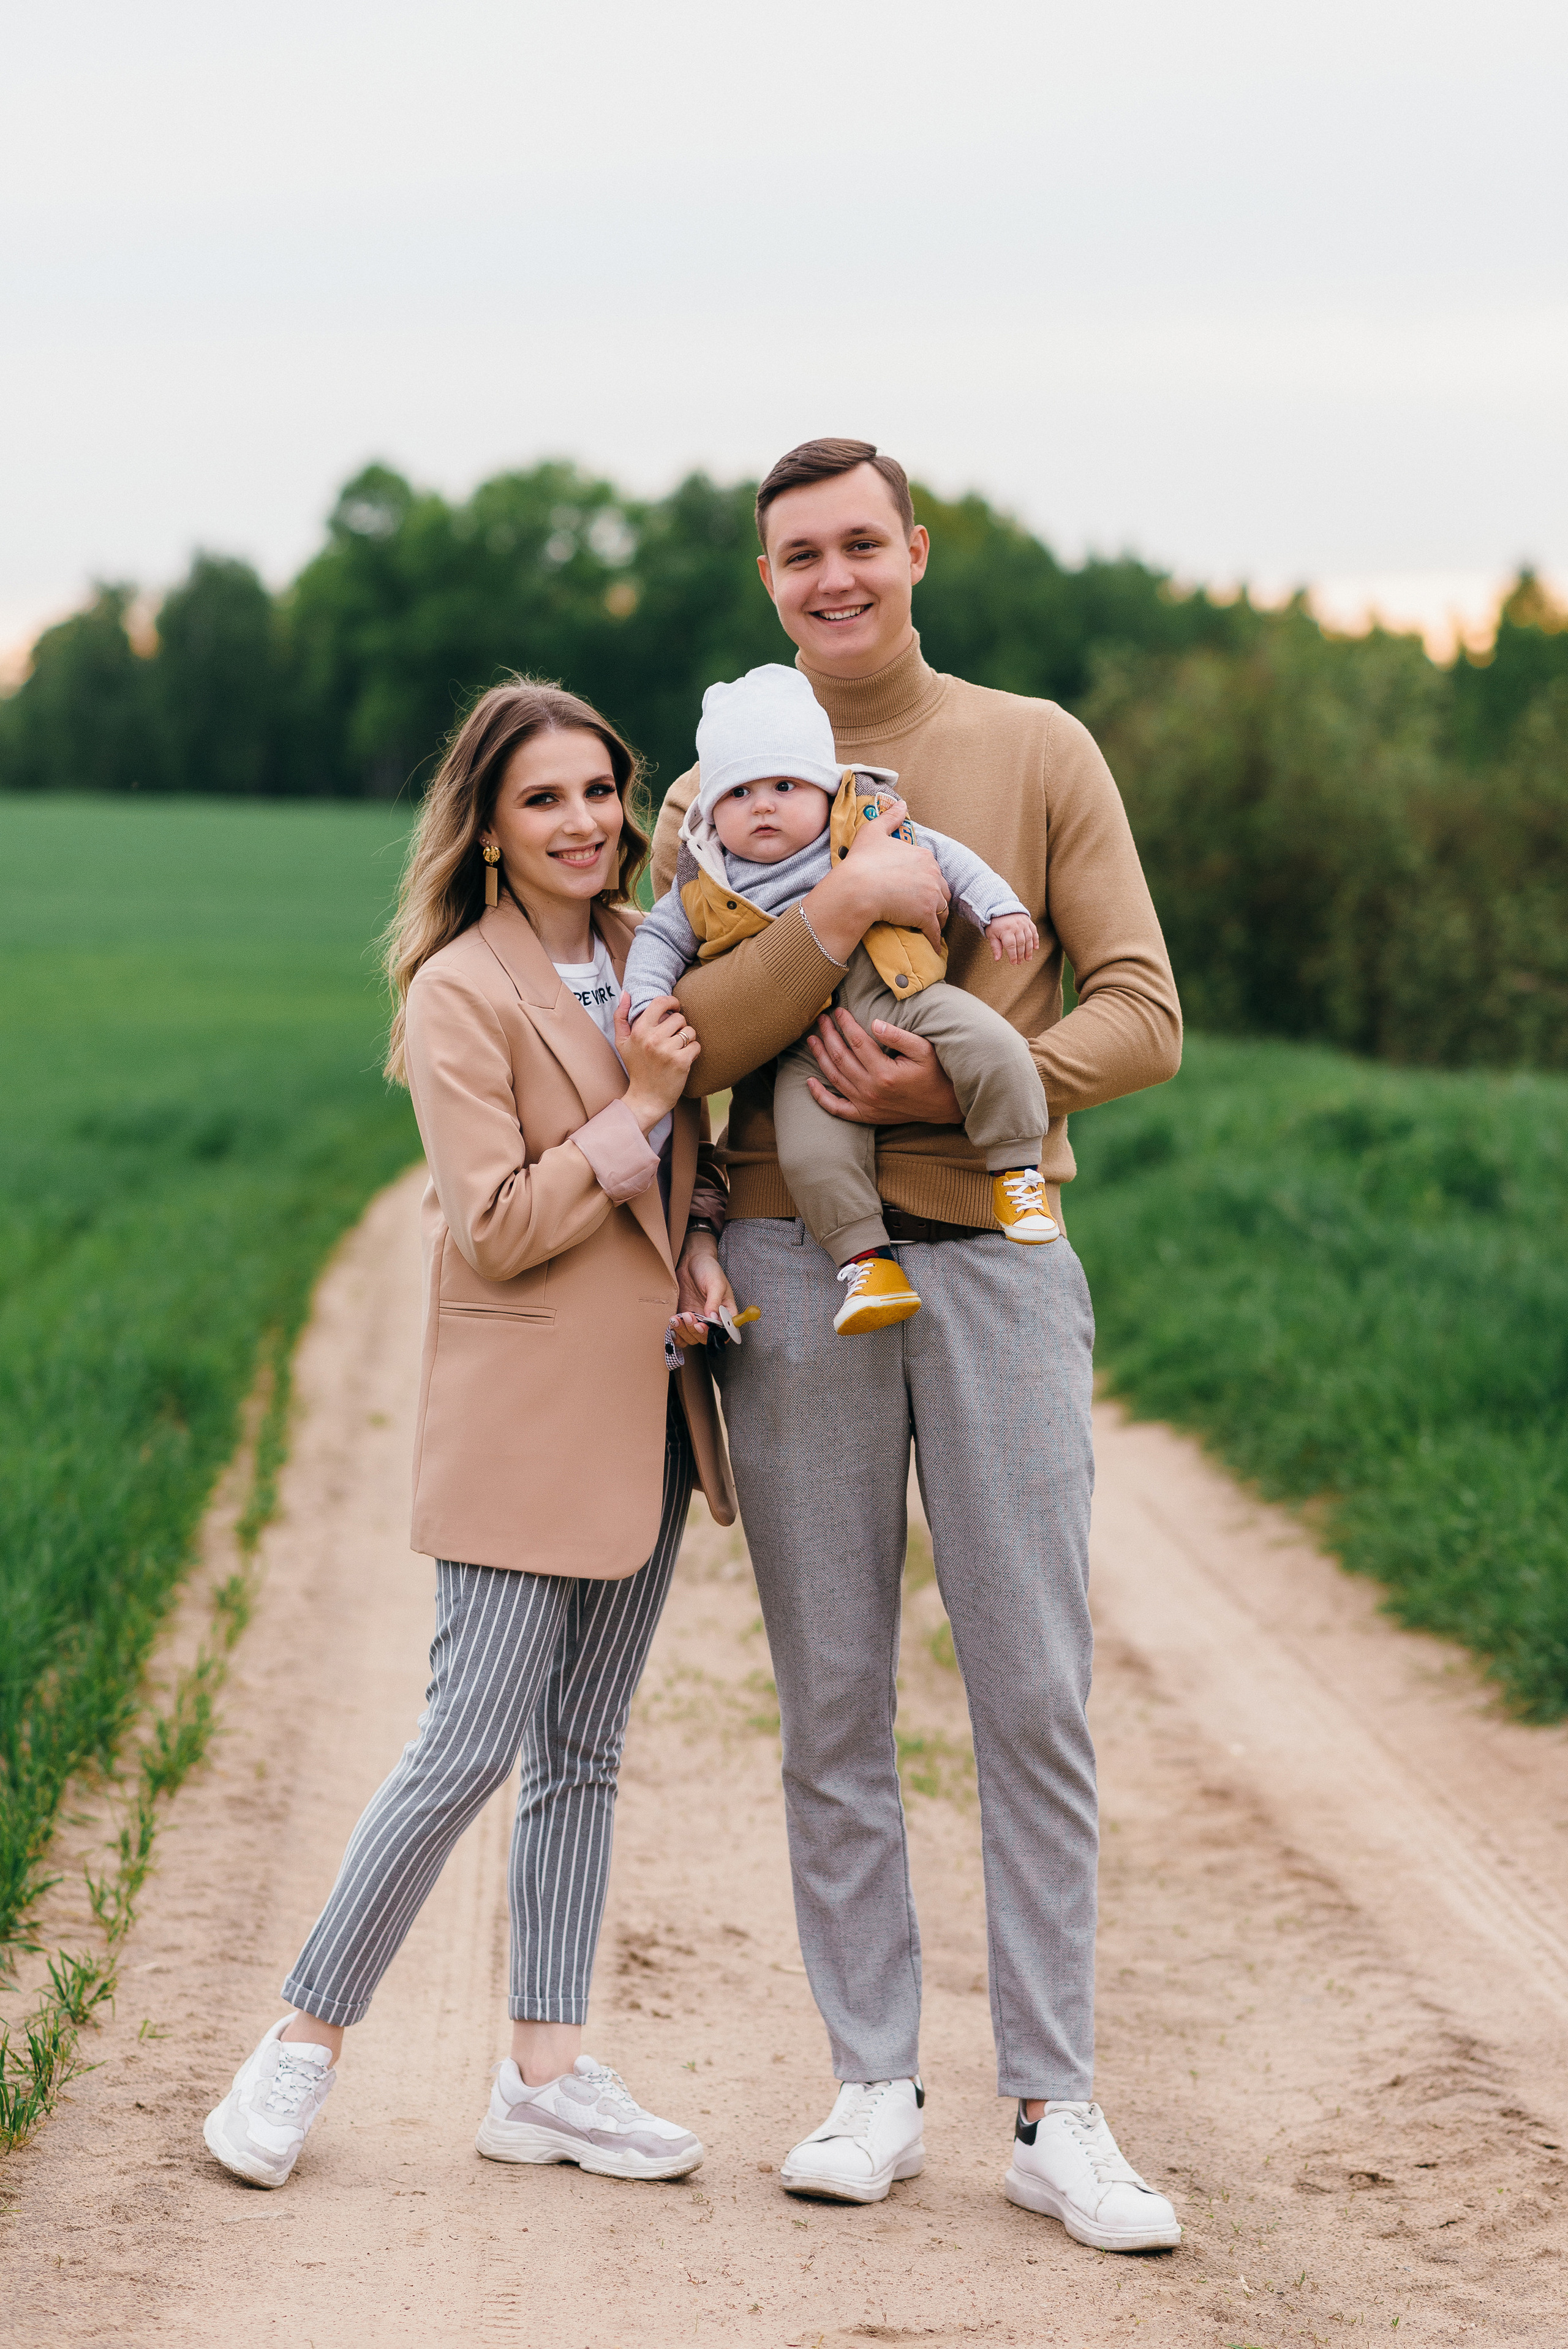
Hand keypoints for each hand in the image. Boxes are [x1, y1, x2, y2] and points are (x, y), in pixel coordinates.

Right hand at [616, 992, 698, 1131]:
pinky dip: (693, 1052)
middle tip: (673, 1039)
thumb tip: (625, 993)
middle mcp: (653, 1039)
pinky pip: (696, 1046)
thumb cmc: (636, 1068)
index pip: (660, 1003)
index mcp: (639, 1031)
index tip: (675, 1008)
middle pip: (679, 1018)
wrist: (646, 1098)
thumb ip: (621, 1016)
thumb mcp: (622, 1042)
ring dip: (688, 1039)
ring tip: (678, 1049)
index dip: (672, 1002)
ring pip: (690, 1031)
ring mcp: (667, 1051)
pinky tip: (684, 1059)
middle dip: (680, 1026)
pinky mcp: (681, 1062)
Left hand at [671, 1229, 735, 1346]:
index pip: (724, 1333)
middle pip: (706, 1338)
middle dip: (696, 1331)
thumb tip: (712, 1317)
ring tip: (678, 1317)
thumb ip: (714, 1301)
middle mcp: (712, 1320)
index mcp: (726, 1313)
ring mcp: (697, 1320)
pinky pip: (681, 1333)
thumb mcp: (715, 1283)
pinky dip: (676, 1333)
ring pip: (692, 1338)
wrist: (692, 1260)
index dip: (713, 1334)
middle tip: (689, 1315)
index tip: (702, 1325)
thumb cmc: (709, 1269)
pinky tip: (673, 1324)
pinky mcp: (684, 1318)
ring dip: (684, 1332)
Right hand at [800, 797, 950, 961]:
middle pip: (942, 892)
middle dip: (937, 901)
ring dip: (938, 920)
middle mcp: (932, 874)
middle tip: (928, 911)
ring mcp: (931, 895)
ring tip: (931, 928)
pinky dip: (934, 940)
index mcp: (924, 855)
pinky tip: (933, 947)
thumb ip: (890, 817)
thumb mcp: (874, 831)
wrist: (858, 887)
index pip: (933, 872)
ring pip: (942, 911)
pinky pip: (935, 931)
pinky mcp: (925, 916)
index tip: (919, 891)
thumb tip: (901, 803)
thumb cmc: (862, 860)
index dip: (927, 882)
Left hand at [805, 1007, 962, 1126]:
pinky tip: (809, 1082)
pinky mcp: (865, 1115)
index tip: (839, 1010)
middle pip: (840, 1057)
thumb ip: (898, 1036)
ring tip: (812, 1039)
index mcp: (884, 1073)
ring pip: (834, 1077)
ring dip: (820, 1057)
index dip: (845, 1024)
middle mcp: (871, 1090)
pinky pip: (836, 1108)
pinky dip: (820, 1096)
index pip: (856, 1042)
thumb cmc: (935, 1074)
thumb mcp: (924, 1050)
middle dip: (829, 1035)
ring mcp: (866, 1105)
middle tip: (822, 1019)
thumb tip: (874, 1023)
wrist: (943, 1106)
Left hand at [986, 912, 1038, 965]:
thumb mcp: (991, 934)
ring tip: (1028, 958)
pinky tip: (1036, 948)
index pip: (1011, 946)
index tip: (1013, 963)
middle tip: (1020, 962)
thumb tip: (997, 959)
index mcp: (1006, 930)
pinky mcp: (1028, 921)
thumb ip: (995, 947)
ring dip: (1029, 950)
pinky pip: (1034, 932)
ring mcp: (1023, 923)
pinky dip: (1036, 940)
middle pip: (1021, 943)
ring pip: (1028, 939)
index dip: (1013, 955)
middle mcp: (1016, 927)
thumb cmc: (995, 923)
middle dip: (1021, 954)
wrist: (1001, 907)